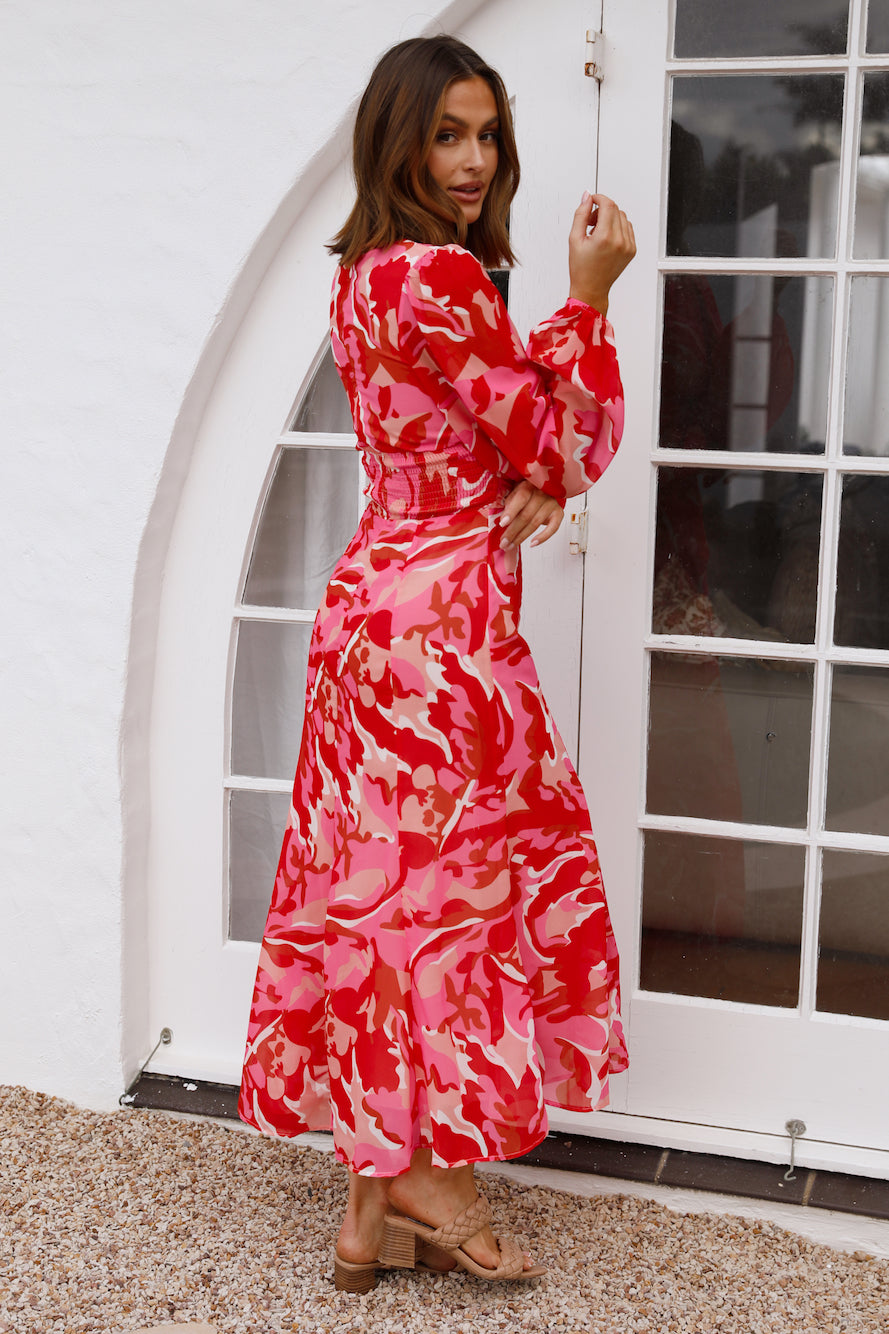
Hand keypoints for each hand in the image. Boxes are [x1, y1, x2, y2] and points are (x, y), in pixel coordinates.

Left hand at [498, 481, 563, 548]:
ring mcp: (551, 503)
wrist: (543, 490)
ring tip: (511, 545)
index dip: (511, 512)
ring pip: (535, 523)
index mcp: (528, 486)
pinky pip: (553, 528)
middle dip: (513, 531)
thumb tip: (503, 522)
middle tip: (504, 542)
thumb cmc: (525, 495)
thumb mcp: (514, 495)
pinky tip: (532, 543)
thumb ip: (509, 506)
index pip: (520, 499)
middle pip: (526, 515)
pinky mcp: (558, 513)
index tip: (502, 524)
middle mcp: (541, 493)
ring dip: (522, 537)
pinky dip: (543, 537)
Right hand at [568, 192, 635, 315]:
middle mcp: (620, 241)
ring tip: (597, 231)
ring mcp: (628, 246)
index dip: (598, 198)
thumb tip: (587, 196)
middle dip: (602, 209)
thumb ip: (581, 214)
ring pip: (622, 217)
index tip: (591, 201)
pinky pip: (628, 228)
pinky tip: (606, 237)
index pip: (608, 205)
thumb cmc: (581, 269)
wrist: (591, 289)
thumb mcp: (574, 239)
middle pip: (615, 209)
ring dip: (610, 217)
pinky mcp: (632, 249)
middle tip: (590, 222)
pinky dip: (617, 227)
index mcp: (605, 238)